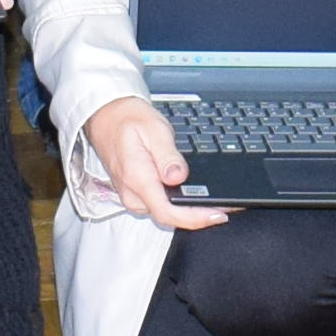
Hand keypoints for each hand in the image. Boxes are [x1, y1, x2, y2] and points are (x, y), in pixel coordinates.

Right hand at [79, 94, 225, 230]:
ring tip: (218, 203)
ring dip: (191, 212)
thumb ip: (167, 155)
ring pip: (166, 213)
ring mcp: (133, 196)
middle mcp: (133, 193)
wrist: (107, 117)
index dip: (194, 218)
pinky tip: (196, 199)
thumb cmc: (128, 120)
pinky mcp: (136, 194)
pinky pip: (160, 206)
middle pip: (169, 217)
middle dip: (199, 216)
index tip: (217, 214)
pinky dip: (180, 205)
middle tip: (228, 208)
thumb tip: (178, 176)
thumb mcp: (154, 129)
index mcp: (137, 177)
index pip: (167, 211)